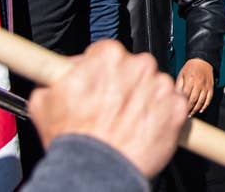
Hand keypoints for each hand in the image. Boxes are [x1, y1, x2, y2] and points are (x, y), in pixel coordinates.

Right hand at [27, 40, 187, 178]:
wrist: (96, 171)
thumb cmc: (72, 138)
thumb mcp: (46, 99)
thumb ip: (62, 76)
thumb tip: (67, 69)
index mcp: (108, 56)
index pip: (109, 54)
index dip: (102, 72)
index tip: (101, 85)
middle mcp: (139, 64)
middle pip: (135, 69)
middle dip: (127, 85)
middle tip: (113, 109)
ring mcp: (162, 85)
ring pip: (155, 86)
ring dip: (146, 100)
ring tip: (128, 123)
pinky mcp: (178, 107)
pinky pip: (173, 105)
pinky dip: (163, 116)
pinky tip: (144, 129)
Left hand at [176, 58, 214, 116]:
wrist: (202, 60)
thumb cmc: (190, 68)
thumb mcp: (181, 74)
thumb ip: (178, 85)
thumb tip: (175, 96)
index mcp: (190, 80)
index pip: (185, 95)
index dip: (182, 104)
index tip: (178, 109)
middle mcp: (199, 83)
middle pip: (193, 100)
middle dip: (189, 109)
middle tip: (184, 115)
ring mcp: (206, 85)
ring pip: (201, 101)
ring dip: (196, 109)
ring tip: (191, 114)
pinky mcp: (211, 86)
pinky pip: (209, 98)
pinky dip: (205, 105)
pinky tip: (201, 110)